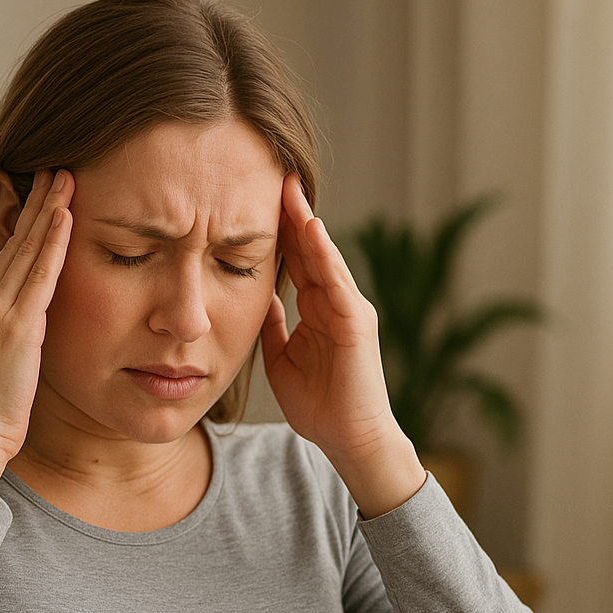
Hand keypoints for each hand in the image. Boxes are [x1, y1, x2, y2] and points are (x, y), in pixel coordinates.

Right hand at [0, 169, 71, 487]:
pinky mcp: (16, 327)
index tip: (40, 192)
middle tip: (55, 166)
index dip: (25, 222)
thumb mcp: (2, 363)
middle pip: (16, 242)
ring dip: (48, 210)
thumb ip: (16, 336)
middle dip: (37, 203)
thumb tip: (35, 326)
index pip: (9, 255)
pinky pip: (40, 276)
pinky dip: (54, 244)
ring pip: (28, 250)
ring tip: (66, 177)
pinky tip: (66, 217)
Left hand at [261, 173, 424, 516]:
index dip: (278, 229)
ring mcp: (350, 309)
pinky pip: (337, 281)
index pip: (297, 259)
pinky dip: (324, 254)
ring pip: (325, 256)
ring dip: (307, 221)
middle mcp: (336, 302)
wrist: (350, 439)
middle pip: (311, 248)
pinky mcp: (357, 322)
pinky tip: (310, 229)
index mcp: (318, 309)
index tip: (256, 197)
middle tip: (273, 172)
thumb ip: (272, 327)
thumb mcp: (281, 359)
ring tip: (290, 188)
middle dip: (293, 212)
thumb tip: (255, 299)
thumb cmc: (320, 406)